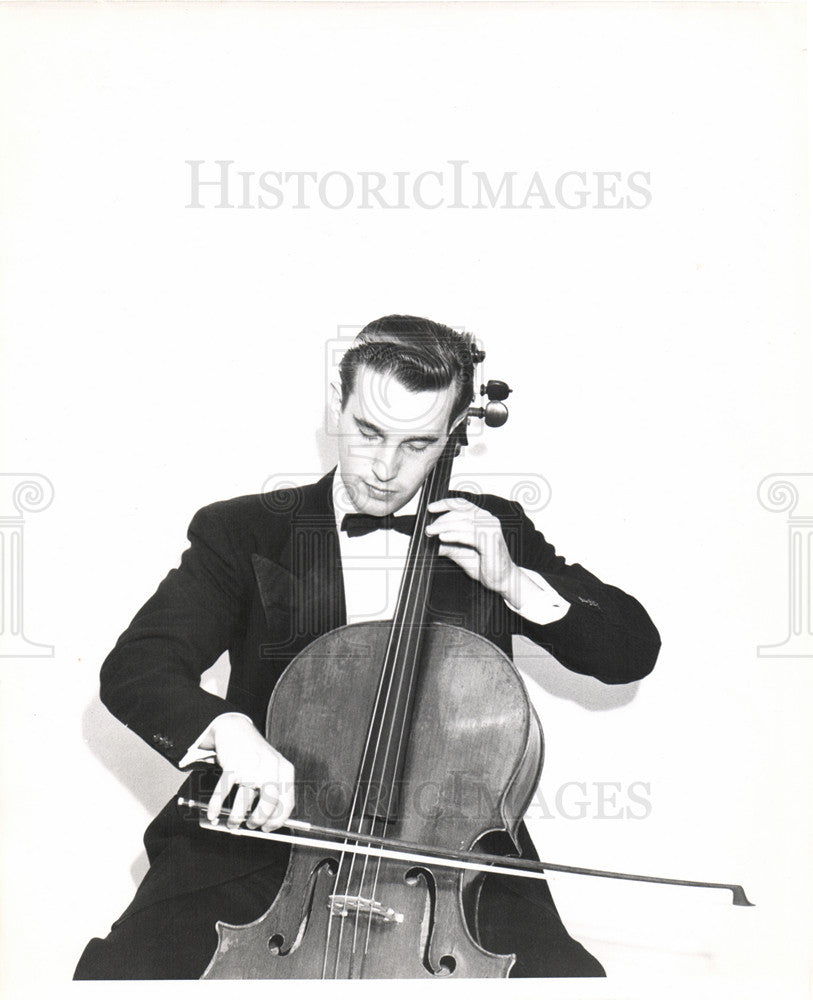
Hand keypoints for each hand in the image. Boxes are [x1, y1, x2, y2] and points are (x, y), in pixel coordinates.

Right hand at [205, 714, 294, 831]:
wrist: (236, 728)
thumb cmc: (255, 755)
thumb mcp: (272, 768)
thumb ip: (274, 791)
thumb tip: (267, 823)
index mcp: (284, 770)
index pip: (286, 803)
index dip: (277, 821)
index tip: (268, 829)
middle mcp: (271, 768)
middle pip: (268, 807)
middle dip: (258, 822)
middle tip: (251, 826)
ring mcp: (252, 767)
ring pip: (243, 805)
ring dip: (235, 819)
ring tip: (233, 823)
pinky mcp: (233, 765)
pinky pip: (223, 794)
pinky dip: (216, 807)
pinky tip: (213, 813)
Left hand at [425, 497, 522, 603]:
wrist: (501, 579)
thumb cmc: (483, 564)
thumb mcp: (459, 551)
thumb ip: (446, 543)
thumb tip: (428, 539)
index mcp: (481, 517)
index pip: (462, 504)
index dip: (445, 504)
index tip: (430, 508)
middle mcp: (487, 519)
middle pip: (460, 512)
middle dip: (441, 520)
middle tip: (428, 529)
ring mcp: (491, 528)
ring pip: (463, 522)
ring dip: (444, 526)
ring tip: (431, 532)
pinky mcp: (491, 540)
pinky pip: (469, 535)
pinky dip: (454, 535)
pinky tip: (443, 537)